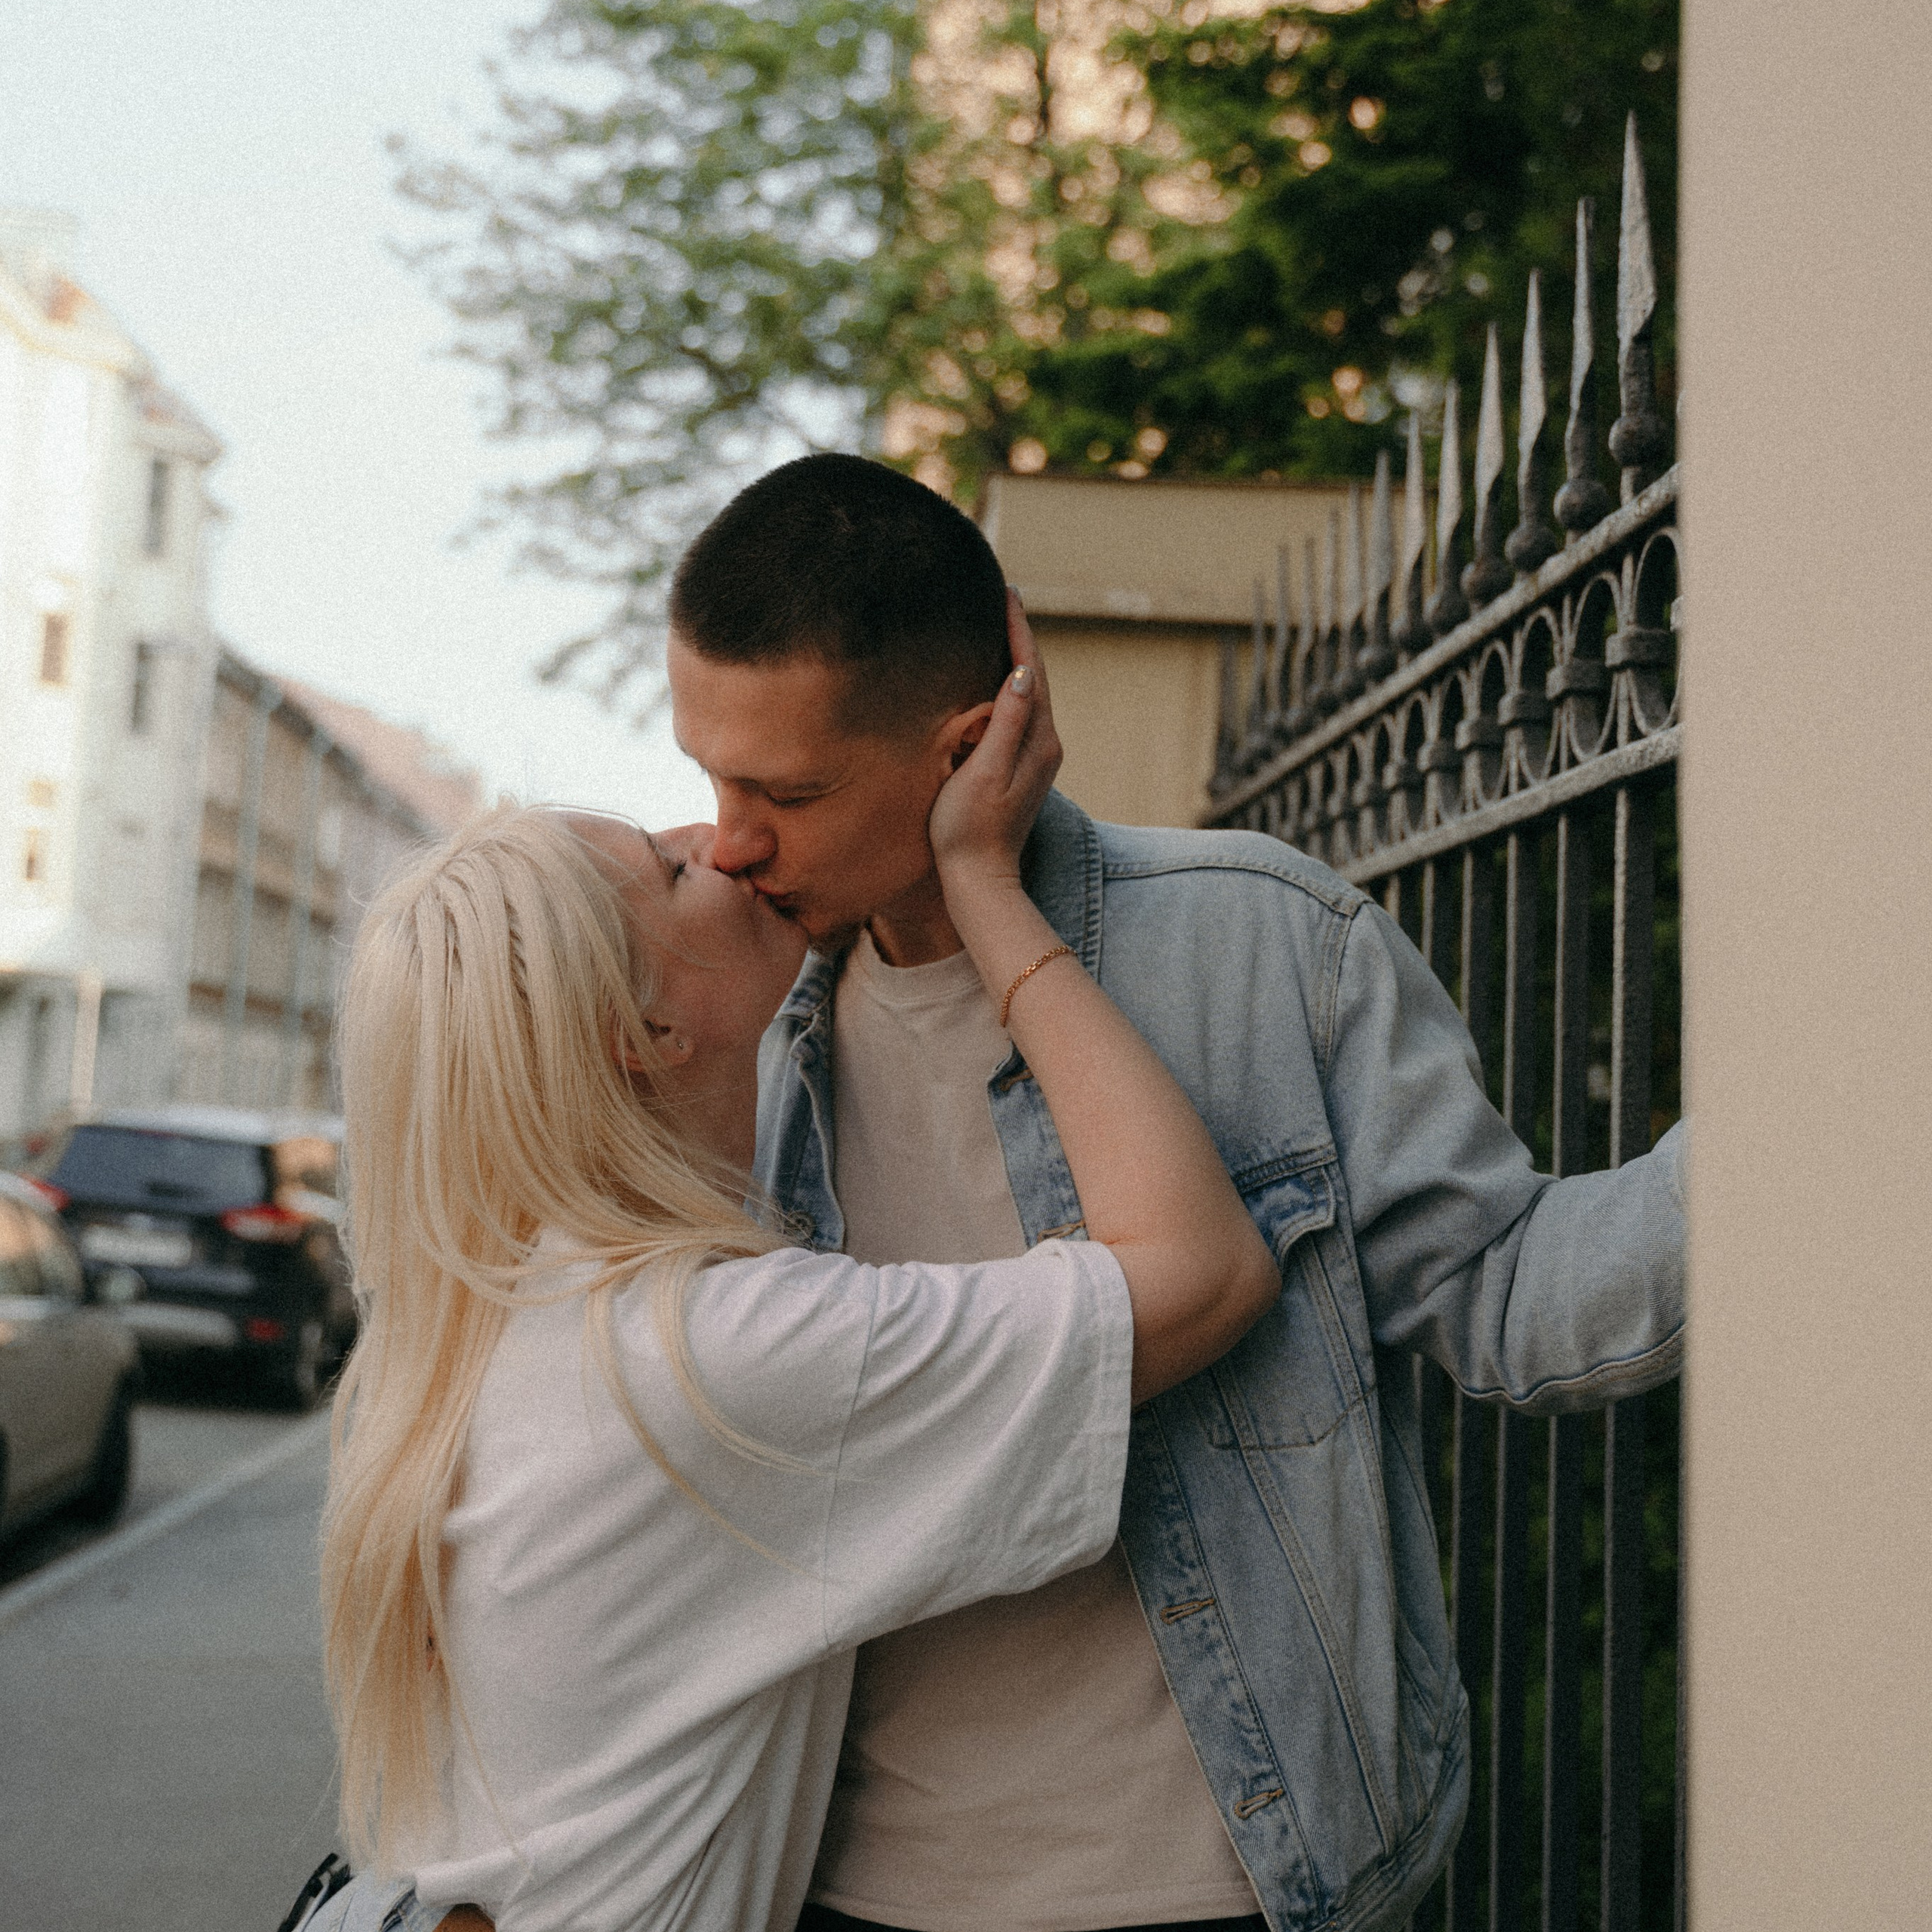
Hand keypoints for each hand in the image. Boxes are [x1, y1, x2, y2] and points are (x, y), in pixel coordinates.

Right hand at [929, 591, 1061, 890]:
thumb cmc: (970, 829)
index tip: (1006, 591)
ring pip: (1028, 694)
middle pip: (1034, 676)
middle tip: (1001, 597)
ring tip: (995, 626)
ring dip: (1014, 659)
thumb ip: (1006, 722)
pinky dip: (1007, 686)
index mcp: (1039, 740)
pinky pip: (1018, 713)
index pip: (1031, 669)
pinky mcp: (1021, 769)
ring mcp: (1035, 758)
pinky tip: (991, 678)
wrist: (978, 879)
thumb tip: (1022, 671)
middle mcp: (1045, 745)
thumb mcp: (985, 772)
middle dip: (1018, 636)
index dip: (1017, 628)